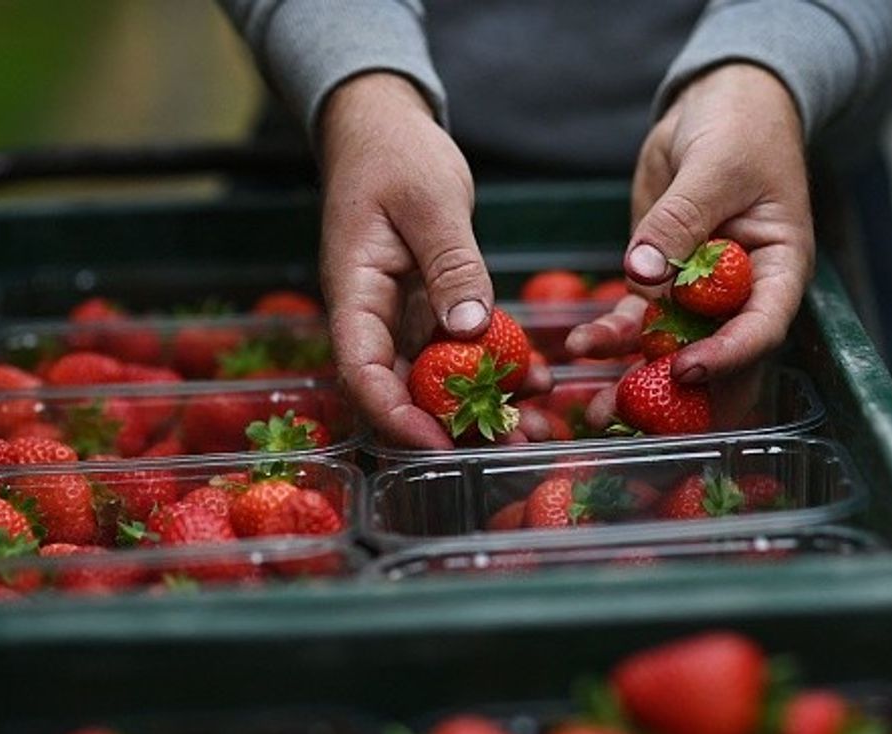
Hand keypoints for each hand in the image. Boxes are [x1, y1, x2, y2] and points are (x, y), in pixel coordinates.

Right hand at [319, 73, 548, 447]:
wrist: (384, 127)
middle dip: (450, 426)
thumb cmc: (394, 154)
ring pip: (434, 378)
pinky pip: (458, 351)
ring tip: (534, 428)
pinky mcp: (428, 308)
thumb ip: (452, 265)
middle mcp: (374, 316)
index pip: (362, 372)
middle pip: (401, 389)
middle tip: (511, 448)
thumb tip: (472, 331)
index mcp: (355, 294)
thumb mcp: (429, 202)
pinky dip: (494, 369)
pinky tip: (536, 381)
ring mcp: (401, 316)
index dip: (397, 416)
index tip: (441, 443)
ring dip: (479, 407)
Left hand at [567, 63, 813, 383]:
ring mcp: (698, 293)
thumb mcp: (715, 167)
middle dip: (673, 393)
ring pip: (667, 348)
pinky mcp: (660, 282)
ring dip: (631, 378)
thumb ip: (680, 221)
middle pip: (714, 356)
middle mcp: (740, 293)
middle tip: (628, 418)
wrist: (718, 103)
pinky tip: (578, 351)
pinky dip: (609, 338)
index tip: (685, 370)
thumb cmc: (741, 128)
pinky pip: (635, 321)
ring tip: (592, 409)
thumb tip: (642, 271)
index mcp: (778, 270)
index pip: (760, 327)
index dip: (726, 357)